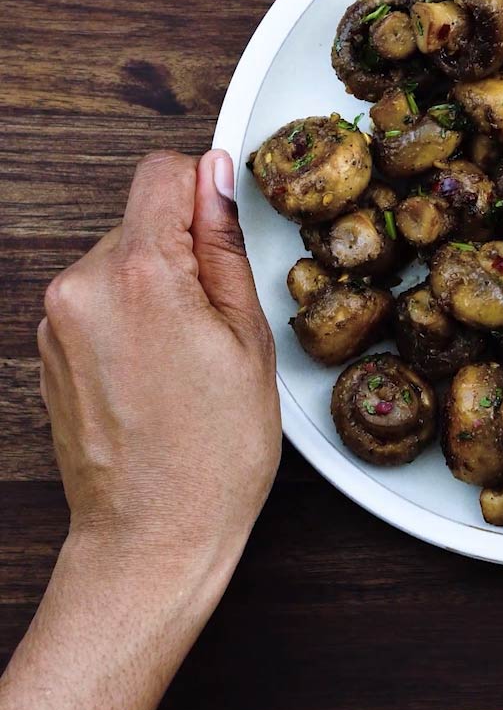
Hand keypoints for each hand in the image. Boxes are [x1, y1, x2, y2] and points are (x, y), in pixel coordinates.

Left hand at [38, 149, 280, 573]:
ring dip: (157, 285)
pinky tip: (159, 369)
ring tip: (188, 354)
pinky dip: (131, 316)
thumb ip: (223, 247)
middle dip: (183, 250)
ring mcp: (56, 322)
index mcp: (139, 276)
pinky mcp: (48, 350)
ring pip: (120, 261)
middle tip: (219, 318)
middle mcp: (82, 289)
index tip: (226, 222)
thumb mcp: (247, 339)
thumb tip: (215, 181)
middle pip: (140, 220)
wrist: (153, 535)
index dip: (204, 189)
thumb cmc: (212, 455)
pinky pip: (98, 301)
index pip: (161, 173)